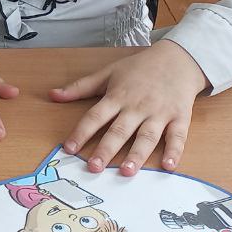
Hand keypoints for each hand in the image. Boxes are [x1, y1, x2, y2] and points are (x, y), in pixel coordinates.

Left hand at [52, 40, 207, 175]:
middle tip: (94, 167)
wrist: (177, 59)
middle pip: (119, 130)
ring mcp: (159, 112)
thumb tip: (52, 94)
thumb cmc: (139, 68)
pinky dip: (175, 151)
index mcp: (117, 96)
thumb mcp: (107, 72)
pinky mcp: (179, 117)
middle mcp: (137, 106)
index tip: (69, 148)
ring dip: (137, 154)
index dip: (81, 132)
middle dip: (106, 150)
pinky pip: (178, 136)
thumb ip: (80, 87)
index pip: (95, 116)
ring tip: (127, 172)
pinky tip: (169, 166)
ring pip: (147, 136)